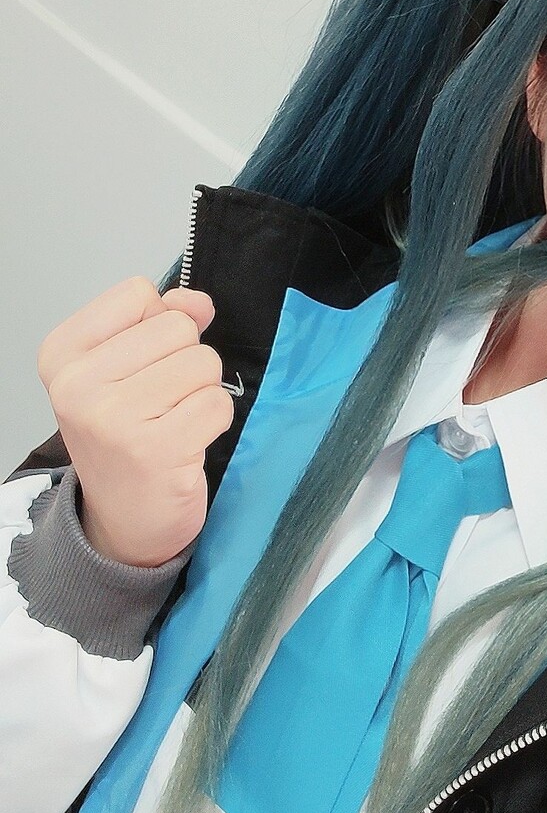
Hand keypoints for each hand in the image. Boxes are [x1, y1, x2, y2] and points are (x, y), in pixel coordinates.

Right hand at [37, 277, 235, 568]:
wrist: (123, 520)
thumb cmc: (126, 436)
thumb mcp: (126, 368)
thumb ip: (161, 320)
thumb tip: (197, 302)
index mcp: (62, 355)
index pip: (137, 293)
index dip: (156, 324)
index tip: (140, 367)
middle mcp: (77, 384)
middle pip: (176, 327)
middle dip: (184, 361)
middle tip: (159, 403)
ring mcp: (114, 418)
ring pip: (202, 362)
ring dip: (201, 393)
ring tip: (173, 422)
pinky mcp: (156, 448)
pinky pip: (218, 402)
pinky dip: (214, 421)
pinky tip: (186, 443)